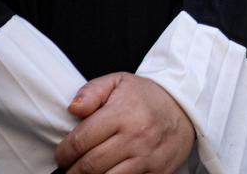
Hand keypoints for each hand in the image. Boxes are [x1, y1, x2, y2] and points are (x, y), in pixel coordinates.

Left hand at [55, 74, 193, 173]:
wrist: (184, 110)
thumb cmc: (146, 97)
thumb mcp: (118, 82)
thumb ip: (91, 92)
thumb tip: (73, 109)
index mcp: (122, 113)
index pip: (81, 141)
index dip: (64, 153)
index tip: (61, 155)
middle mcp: (135, 137)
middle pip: (90, 165)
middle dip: (73, 171)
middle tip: (69, 168)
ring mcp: (147, 158)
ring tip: (84, 173)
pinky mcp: (157, 173)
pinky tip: (106, 173)